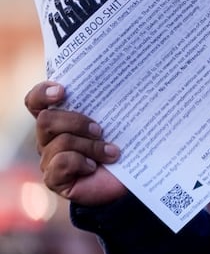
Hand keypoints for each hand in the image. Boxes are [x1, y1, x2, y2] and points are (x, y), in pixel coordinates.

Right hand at [25, 81, 128, 205]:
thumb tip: (130, 73)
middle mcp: (48, 138)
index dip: (42, 93)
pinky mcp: (54, 179)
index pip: (36, 102)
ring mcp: (49, 159)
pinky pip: (61, 163)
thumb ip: (111, 102)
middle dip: (76, 122)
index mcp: (59, 118)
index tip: (62, 90)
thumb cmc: (123, 145)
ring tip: (111, 153)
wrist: (130, 180)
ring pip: (60, 142)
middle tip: (100, 130)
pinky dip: (83, 163)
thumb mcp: (118, 121)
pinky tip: (95, 166)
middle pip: (46, 120)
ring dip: (91, 146)